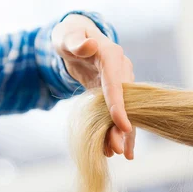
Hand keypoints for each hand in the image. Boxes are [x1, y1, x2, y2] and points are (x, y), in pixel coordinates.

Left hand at [52, 14, 135, 158]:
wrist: (75, 39)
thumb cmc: (69, 38)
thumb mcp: (67, 37)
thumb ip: (76, 41)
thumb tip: (89, 45)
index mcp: (111, 55)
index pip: (117, 83)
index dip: (119, 105)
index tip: (123, 125)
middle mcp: (121, 70)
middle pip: (125, 102)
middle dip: (122, 127)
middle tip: (116, 150)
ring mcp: (120, 82)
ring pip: (125, 111)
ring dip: (121, 133)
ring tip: (116, 154)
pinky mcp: (115, 93)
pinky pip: (118, 113)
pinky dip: (117, 131)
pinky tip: (116, 151)